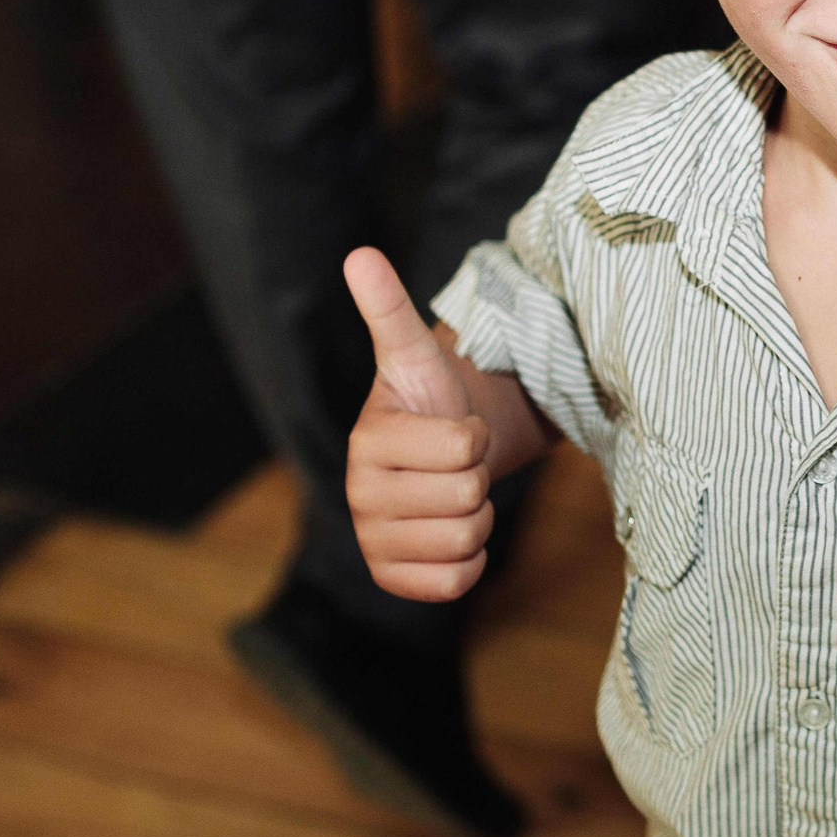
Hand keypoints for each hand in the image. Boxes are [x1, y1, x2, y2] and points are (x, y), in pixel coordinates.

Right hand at [344, 246, 491, 600]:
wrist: (439, 455)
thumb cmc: (431, 403)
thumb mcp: (416, 355)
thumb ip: (389, 309)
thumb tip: (359, 254)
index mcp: (366, 442)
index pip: (463, 446)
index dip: (476, 435)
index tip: (453, 427)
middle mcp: (358, 496)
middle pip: (467, 498)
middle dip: (478, 478)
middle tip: (457, 465)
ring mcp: (372, 541)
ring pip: (467, 539)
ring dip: (477, 516)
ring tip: (453, 493)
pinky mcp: (391, 579)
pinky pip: (456, 582)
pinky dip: (469, 561)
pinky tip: (450, 533)